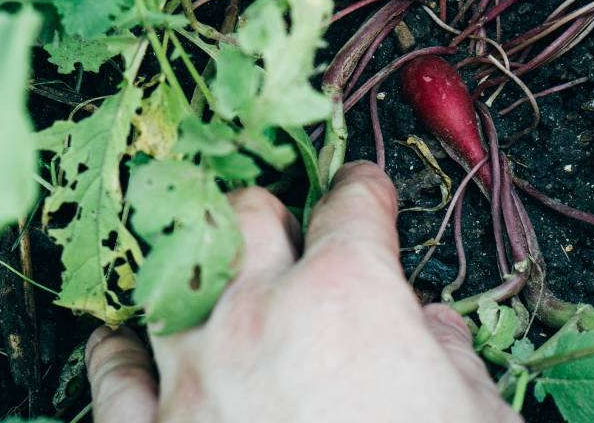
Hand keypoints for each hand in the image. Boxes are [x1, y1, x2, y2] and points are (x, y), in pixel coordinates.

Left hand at [84, 161, 518, 422]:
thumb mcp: (479, 420)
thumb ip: (452, 361)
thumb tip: (433, 333)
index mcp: (348, 297)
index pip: (351, 206)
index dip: (364, 192)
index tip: (366, 196)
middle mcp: (259, 317)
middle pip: (244, 215)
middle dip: (270, 213)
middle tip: (287, 233)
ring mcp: (193, 378)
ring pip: (166, 277)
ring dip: (188, 268)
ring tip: (204, 273)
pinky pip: (114, 376)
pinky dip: (120, 354)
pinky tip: (125, 345)